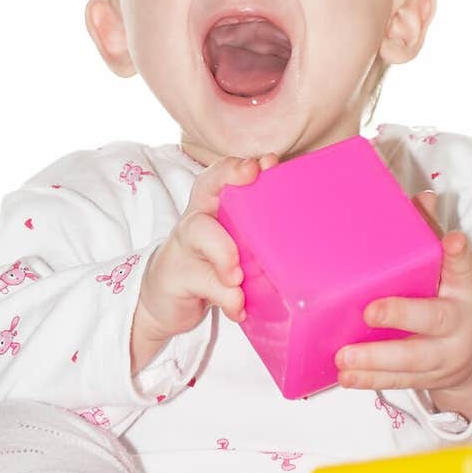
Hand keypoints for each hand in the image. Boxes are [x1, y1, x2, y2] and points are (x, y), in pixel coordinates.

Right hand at [130, 152, 279, 374]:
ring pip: (199, 233)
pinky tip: (240, 308)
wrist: (164, 300)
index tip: (264, 164)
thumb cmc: (210, 266)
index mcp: (213, 208)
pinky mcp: (177, 278)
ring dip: (224, 251)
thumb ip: (259, 236)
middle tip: (253, 178)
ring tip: (238, 275)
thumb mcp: (234, 247)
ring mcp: (184, 247)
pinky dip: (225, 297)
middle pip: (205, 188)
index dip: (237, 165)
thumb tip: (306, 239)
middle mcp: (197, 219)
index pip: (220, 174)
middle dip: (229, 180)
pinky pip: (203, 283)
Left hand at [334, 190, 471, 418]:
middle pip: (433, 319)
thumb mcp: (453, 270)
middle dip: (402, 315)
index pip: (465, 267)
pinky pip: (397, 381)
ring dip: (376, 360)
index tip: (452, 240)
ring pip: (411, 360)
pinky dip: (370, 381)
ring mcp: (441, 356)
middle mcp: (458, 323)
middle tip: (370, 312)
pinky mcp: (425, 379)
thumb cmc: (454, 300)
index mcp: (465, 289)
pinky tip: (345, 375)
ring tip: (344, 357)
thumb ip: (432, 236)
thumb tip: (422, 197)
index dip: (458, 255)